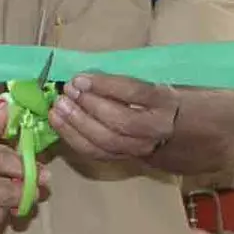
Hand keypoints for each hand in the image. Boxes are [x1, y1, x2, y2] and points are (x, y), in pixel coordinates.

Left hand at [48, 73, 177, 160]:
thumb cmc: (157, 96)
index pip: (135, 93)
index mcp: (165, 100)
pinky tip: (58, 123)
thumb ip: (124, 79)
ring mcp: (140, 148)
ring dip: (77, 125)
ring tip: (58, 108)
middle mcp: (155, 128)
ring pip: (106, 142)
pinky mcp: (124, 159)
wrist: (175, 129)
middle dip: (88, 106)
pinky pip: (96, 153)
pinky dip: (73, 138)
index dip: (105, 86)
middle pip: (120, 122)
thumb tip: (85, 75)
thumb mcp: (153, 80)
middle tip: (67, 91)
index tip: (80, 78)